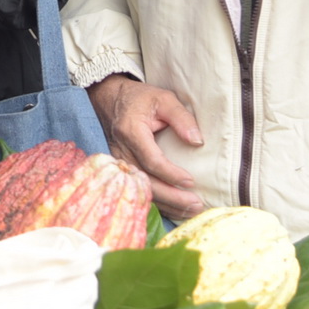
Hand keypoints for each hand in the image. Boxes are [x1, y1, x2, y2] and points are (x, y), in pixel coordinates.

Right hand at [87, 75, 205, 218]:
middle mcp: (121, 150)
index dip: (171, 174)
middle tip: (196, 204)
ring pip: (142, 190)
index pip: (151, 160)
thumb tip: (198, 141)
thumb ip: (181, 117)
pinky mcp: (120, 170)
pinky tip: (175, 208)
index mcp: (131, 131)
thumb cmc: (140, 99)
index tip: (191, 181)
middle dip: (172, 197)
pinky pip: (138, 190)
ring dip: (167, 203)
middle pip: (146, 182)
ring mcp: (118, 162)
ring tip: (191, 209)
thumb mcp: (163, 99)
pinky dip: (158, 202)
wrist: (110, 99)